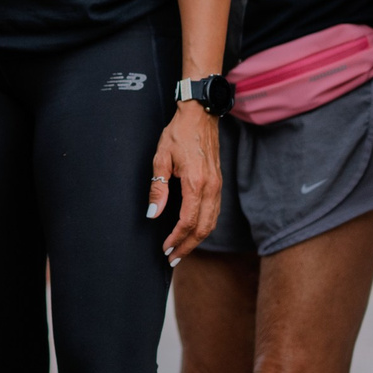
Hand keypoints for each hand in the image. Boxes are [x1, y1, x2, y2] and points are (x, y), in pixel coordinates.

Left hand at [148, 103, 221, 263]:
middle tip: (172, 257)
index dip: (177, 238)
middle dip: (188, 246)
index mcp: (195, 182)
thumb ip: (158, 189)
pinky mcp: (218, 183)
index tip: (165, 248)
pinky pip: (215, 212)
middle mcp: (211, 187)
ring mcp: (218, 186)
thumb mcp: (161, 158)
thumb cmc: (179, 133)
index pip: (188, 221)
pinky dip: (205, 227)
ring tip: (181, 250)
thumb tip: (153, 214)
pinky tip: (193, 232)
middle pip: (203, 228)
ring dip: (197, 240)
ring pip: (212, 222)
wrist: (200, 115)